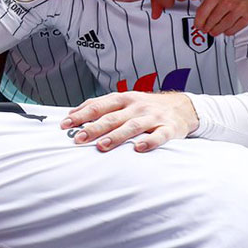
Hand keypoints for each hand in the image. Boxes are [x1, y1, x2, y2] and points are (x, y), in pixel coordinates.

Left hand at [60, 92, 198, 152]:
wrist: (182, 106)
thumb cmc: (145, 106)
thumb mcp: (124, 101)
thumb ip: (100, 106)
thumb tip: (72, 113)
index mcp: (123, 98)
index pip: (98, 106)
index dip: (81, 115)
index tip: (65, 125)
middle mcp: (136, 106)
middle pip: (112, 117)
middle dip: (94, 128)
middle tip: (79, 139)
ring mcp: (153, 117)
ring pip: (132, 126)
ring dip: (116, 136)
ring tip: (102, 146)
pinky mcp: (169, 128)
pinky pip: (159, 136)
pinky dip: (149, 142)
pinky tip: (139, 149)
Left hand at [190, 0, 247, 35]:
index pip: (202, 12)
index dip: (198, 21)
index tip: (197, 23)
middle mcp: (228, 2)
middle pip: (210, 22)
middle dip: (205, 27)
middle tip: (204, 28)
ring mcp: (239, 10)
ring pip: (221, 28)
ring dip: (215, 31)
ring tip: (214, 30)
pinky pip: (234, 29)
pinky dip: (228, 31)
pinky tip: (227, 29)